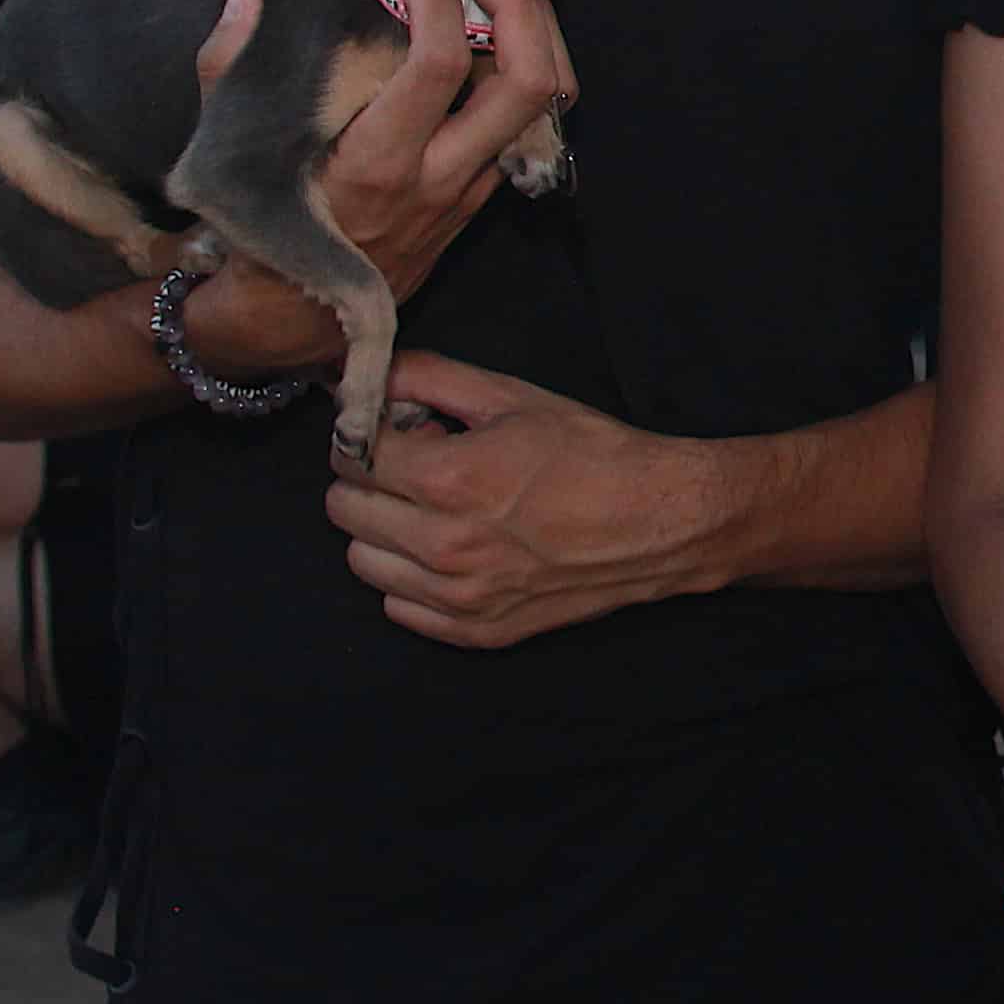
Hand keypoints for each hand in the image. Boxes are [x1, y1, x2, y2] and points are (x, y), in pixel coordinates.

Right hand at [175, 0, 574, 378]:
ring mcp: (466, 192)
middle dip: (526, 16)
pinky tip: (485, 56)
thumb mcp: (228, 149)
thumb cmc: (261, 230)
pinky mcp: (478, 201)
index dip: (440, 7)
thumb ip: (228, 64)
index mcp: (375, 161)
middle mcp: (436, 177)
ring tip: (498, 9)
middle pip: (527, 84)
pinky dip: (518, 83)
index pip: (440, 65)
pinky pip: (523, 131)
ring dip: (536, 44)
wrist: (295, 320)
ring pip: (543, 107)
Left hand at [325, 353, 724, 644]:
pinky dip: (409, 578)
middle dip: (366, 479)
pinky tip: (447, 551)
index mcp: (448, 479)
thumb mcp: (512, 396)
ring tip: (428, 510)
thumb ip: (431, 377)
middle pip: (345, 510)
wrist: (658, 521)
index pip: (351, 456)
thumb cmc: (592, 453)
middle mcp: (444, 545)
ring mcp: (459, 596)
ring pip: (363, 562)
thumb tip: (370, 372)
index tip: (393, 429)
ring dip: (383, 529)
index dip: (365, 433)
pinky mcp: (478, 630)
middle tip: (410, 466)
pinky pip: (399, 607)